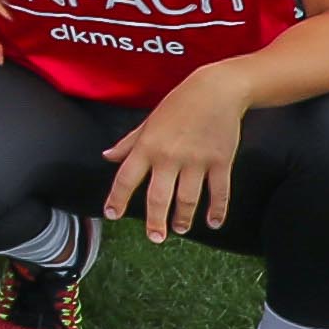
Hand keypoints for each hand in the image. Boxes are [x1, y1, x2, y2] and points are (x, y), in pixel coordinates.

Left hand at [101, 75, 251, 239]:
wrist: (216, 90)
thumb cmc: (179, 104)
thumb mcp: (148, 121)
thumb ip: (128, 143)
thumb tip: (107, 156)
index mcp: (148, 146)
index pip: (126, 178)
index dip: (117, 199)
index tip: (112, 215)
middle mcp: (170, 156)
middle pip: (158, 197)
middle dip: (155, 221)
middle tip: (154, 237)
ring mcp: (197, 161)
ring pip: (188, 199)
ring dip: (183, 218)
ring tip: (180, 229)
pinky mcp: (221, 162)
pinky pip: (219, 192)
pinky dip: (218, 210)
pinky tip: (214, 222)